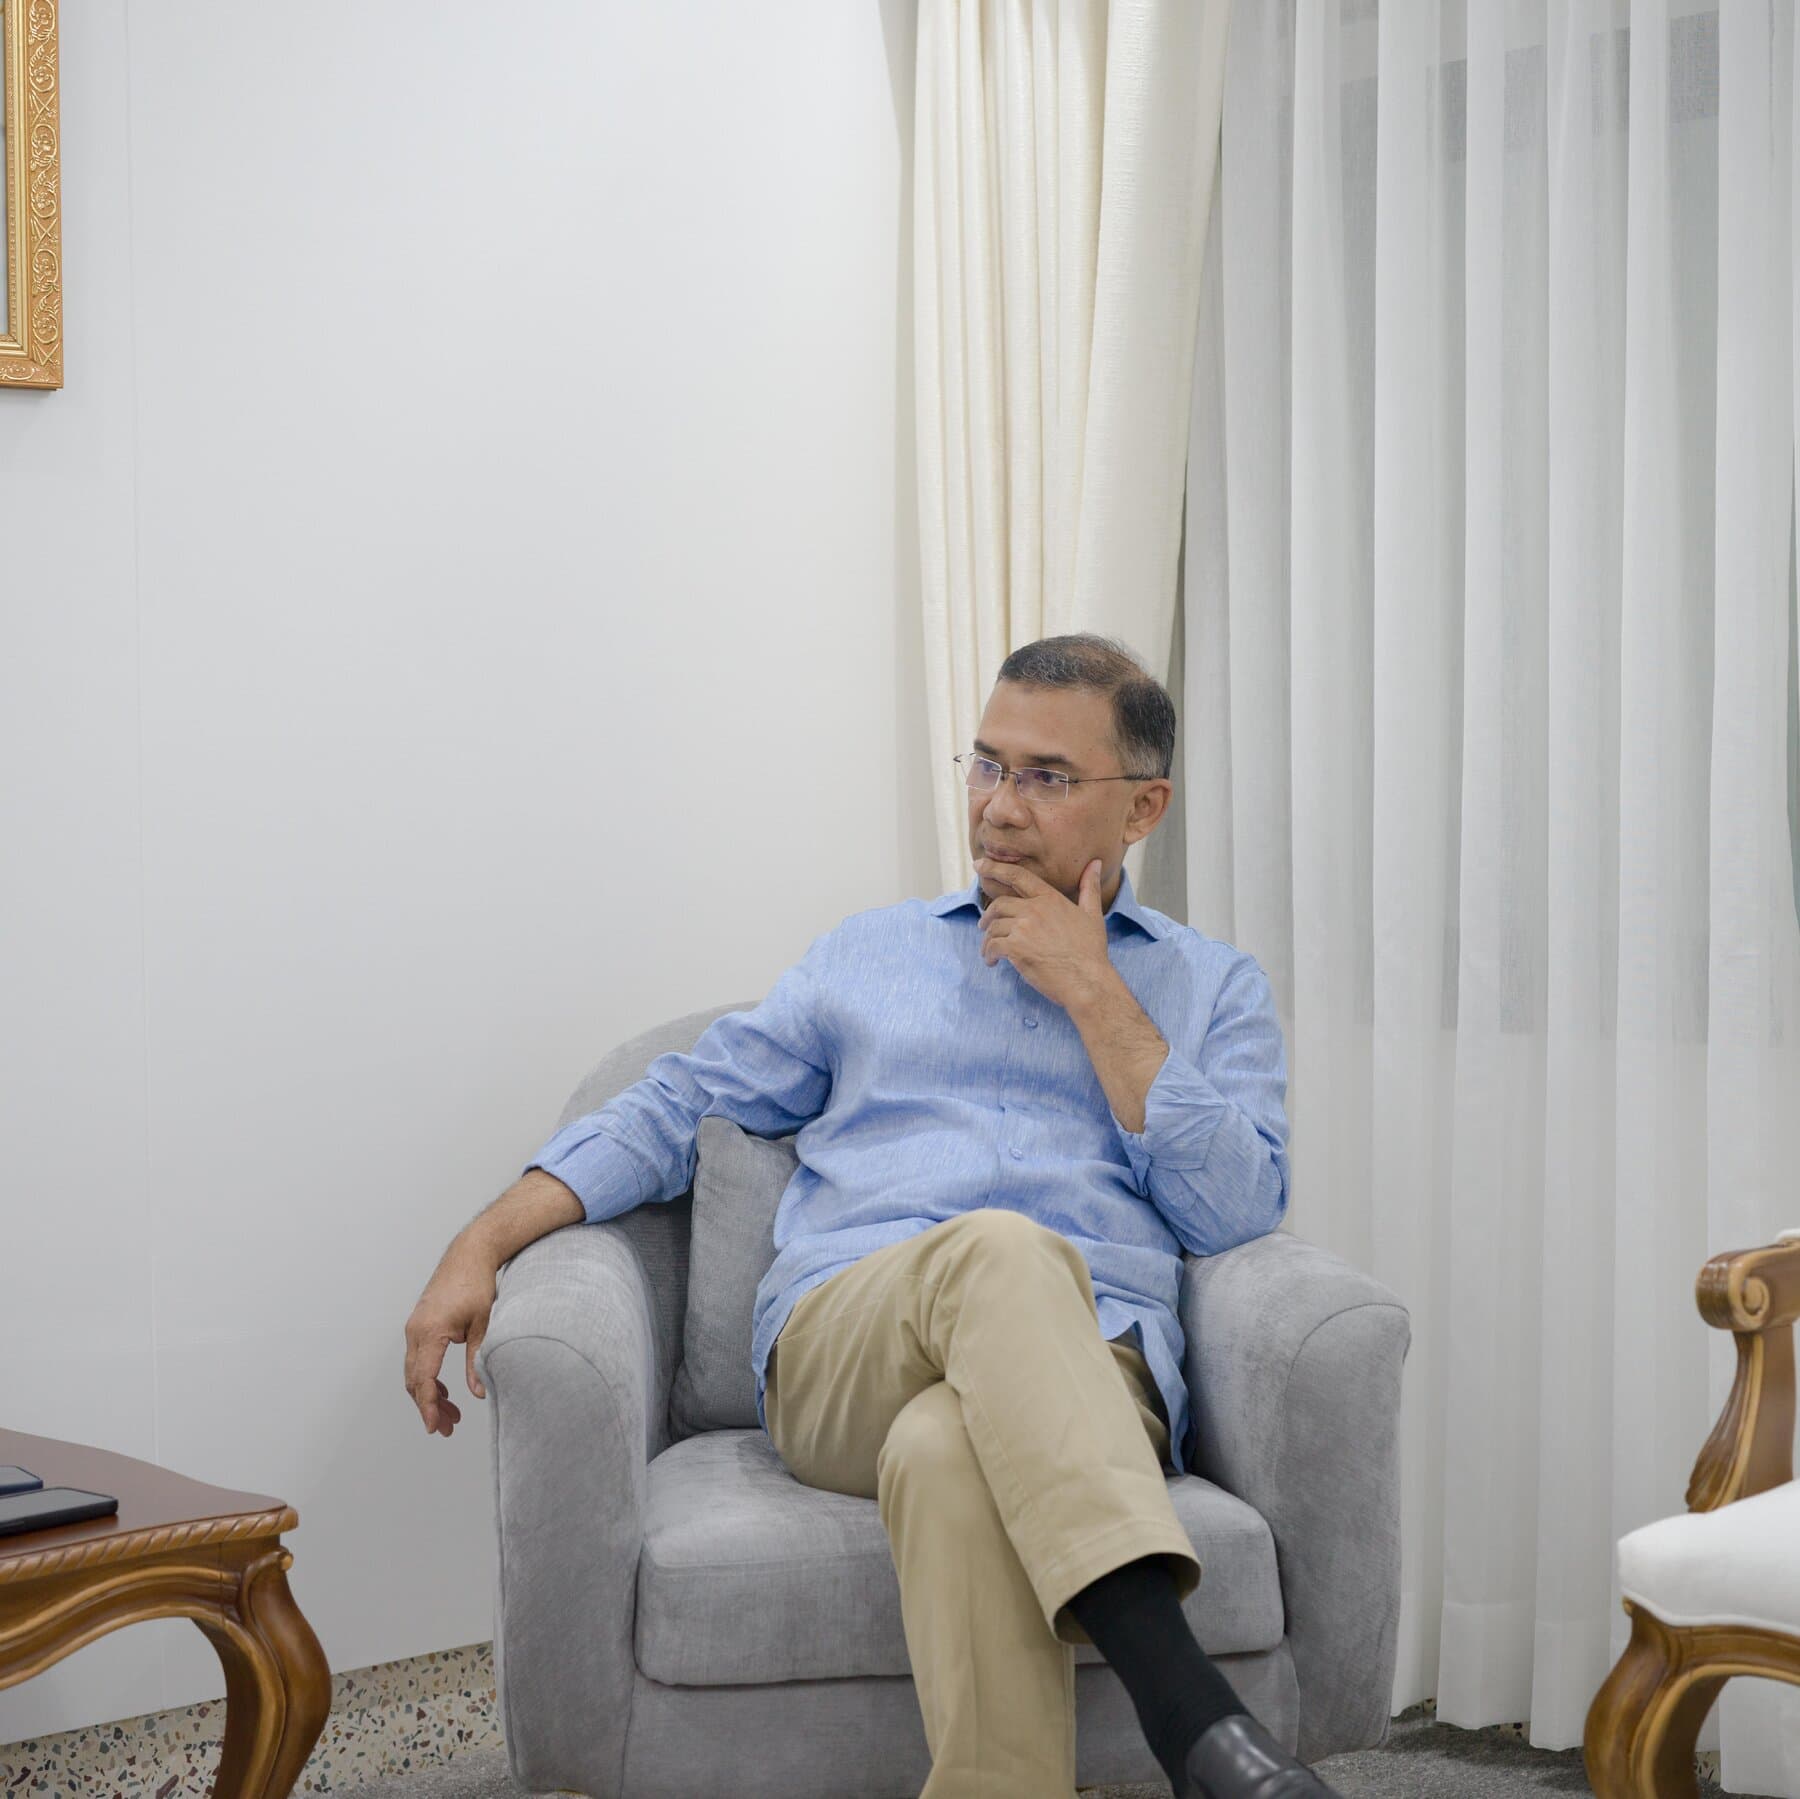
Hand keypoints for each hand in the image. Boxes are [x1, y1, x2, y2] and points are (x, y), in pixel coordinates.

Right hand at [404, 1238, 497, 1437]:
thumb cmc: (477, 1284)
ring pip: (414, 1371)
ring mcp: (414, 1326)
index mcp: (430, 1331)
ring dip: (428, 1393)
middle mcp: (415, 1330)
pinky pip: (418, 1358)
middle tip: (447, 1428)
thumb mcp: (483, 1324)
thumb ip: (477, 1360)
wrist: (470, 1253)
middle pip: (414, 1380)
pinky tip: (444, 1390)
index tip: (435, 1427)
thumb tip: (477, 1392)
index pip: (423, 1379)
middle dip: (428, 1406)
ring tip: (450, 1414)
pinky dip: (428, 1377)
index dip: (428, 1407)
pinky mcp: (419, 1324)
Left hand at [975, 855, 1112, 1011]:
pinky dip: (988, 954)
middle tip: (983, 925)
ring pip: (993, 927)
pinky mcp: (1016, 948)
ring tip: (989, 951)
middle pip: (999, 904)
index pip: (1018, 876)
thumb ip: (1090, 888)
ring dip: (987, 939)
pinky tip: (992, 962)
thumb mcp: (1093, 914)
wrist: (1087, 981)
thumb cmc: (1091, 951)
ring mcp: (1024, 929)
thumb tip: (1095, 863)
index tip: (979, 865)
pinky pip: (992, 946)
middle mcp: (1035, 909)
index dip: (995, 868)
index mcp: (1050, 899)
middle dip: (987, 915)